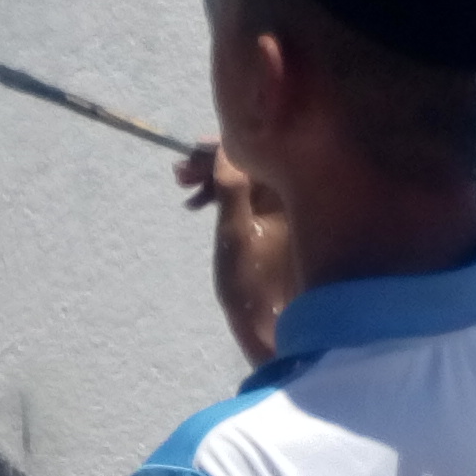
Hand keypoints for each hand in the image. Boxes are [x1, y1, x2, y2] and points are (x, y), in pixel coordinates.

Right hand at [178, 143, 294, 368]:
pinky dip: (224, 194)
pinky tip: (200, 204)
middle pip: (254, 159)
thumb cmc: (254, 287)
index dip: (221, 149)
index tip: (188, 159)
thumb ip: (231, 188)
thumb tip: (225, 146)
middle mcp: (297, 193)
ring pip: (248, 175)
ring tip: (183, 188)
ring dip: (214, 177)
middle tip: (178, 175)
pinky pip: (250, 193)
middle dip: (214, 162)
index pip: (260, 151)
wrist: (273, 330)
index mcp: (295, 192)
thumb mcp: (234, 235)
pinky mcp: (277, 220)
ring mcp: (287, 207)